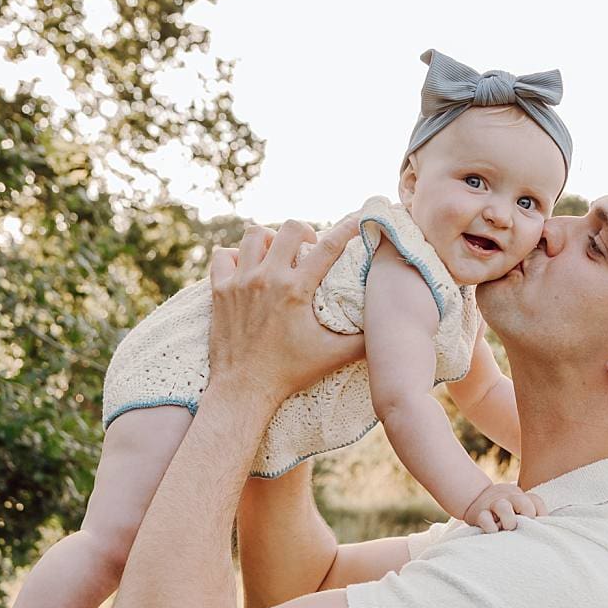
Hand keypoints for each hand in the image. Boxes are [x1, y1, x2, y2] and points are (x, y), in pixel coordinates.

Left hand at [206, 219, 365, 406]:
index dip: (347, 227)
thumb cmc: (289, 373)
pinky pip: (222, 255)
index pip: (329, 246)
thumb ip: (363, 339)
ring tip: (277, 253)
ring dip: (269, 239)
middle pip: (288, 228)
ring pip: (253, 235)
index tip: (358, 218)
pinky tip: (245, 267)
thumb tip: (387, 326)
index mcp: (296, 290)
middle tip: (309, 246)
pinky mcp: (219, 291)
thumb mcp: (333, 356)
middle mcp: (267, 279)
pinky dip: (234, 256)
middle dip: (305, 231)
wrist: (244, 389)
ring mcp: (240, 282)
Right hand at [461, 481, 547, 533]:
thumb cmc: (504, 510)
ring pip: (502, 506)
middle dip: (527, 514)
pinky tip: (494, 532)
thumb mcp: (518, 507)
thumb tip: (546, 529)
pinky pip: (485, 518)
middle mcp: (508, 498)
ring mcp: (494, 504)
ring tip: (508, 527)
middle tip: (523, 525)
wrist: (475, 499)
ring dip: (508, 520)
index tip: (537, 523)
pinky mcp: (480, 514)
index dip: (540, 514)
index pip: (536, 501)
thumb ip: (531, 514)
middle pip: (522, 501)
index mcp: (520, 497)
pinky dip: (490, 527)